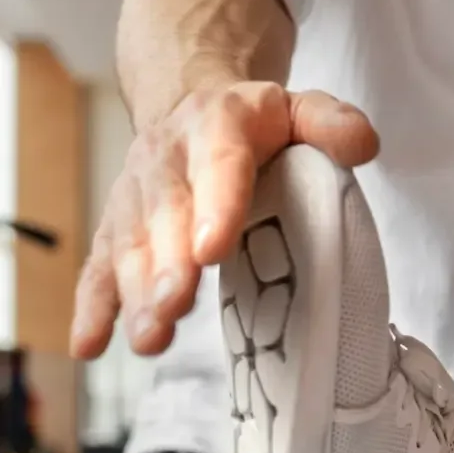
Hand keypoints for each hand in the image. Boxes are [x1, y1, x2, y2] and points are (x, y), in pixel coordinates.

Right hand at [70, 82, 378, 359]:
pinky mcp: (118, 228)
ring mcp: (137, 196)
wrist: (192, 106)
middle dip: (168, 265)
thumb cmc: (258, 127)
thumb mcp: (300, 110)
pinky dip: (93, 307)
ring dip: (135, 294)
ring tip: (149, 338)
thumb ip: (330, 123)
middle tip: (174, 306)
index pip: (219, 164)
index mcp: (218, 125)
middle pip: (166, 214)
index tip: (212, 248)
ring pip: (130, 246)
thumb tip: (364, 143)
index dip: (215, 206)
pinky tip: (89, 346)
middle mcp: (168, 159)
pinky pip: (101, 266)